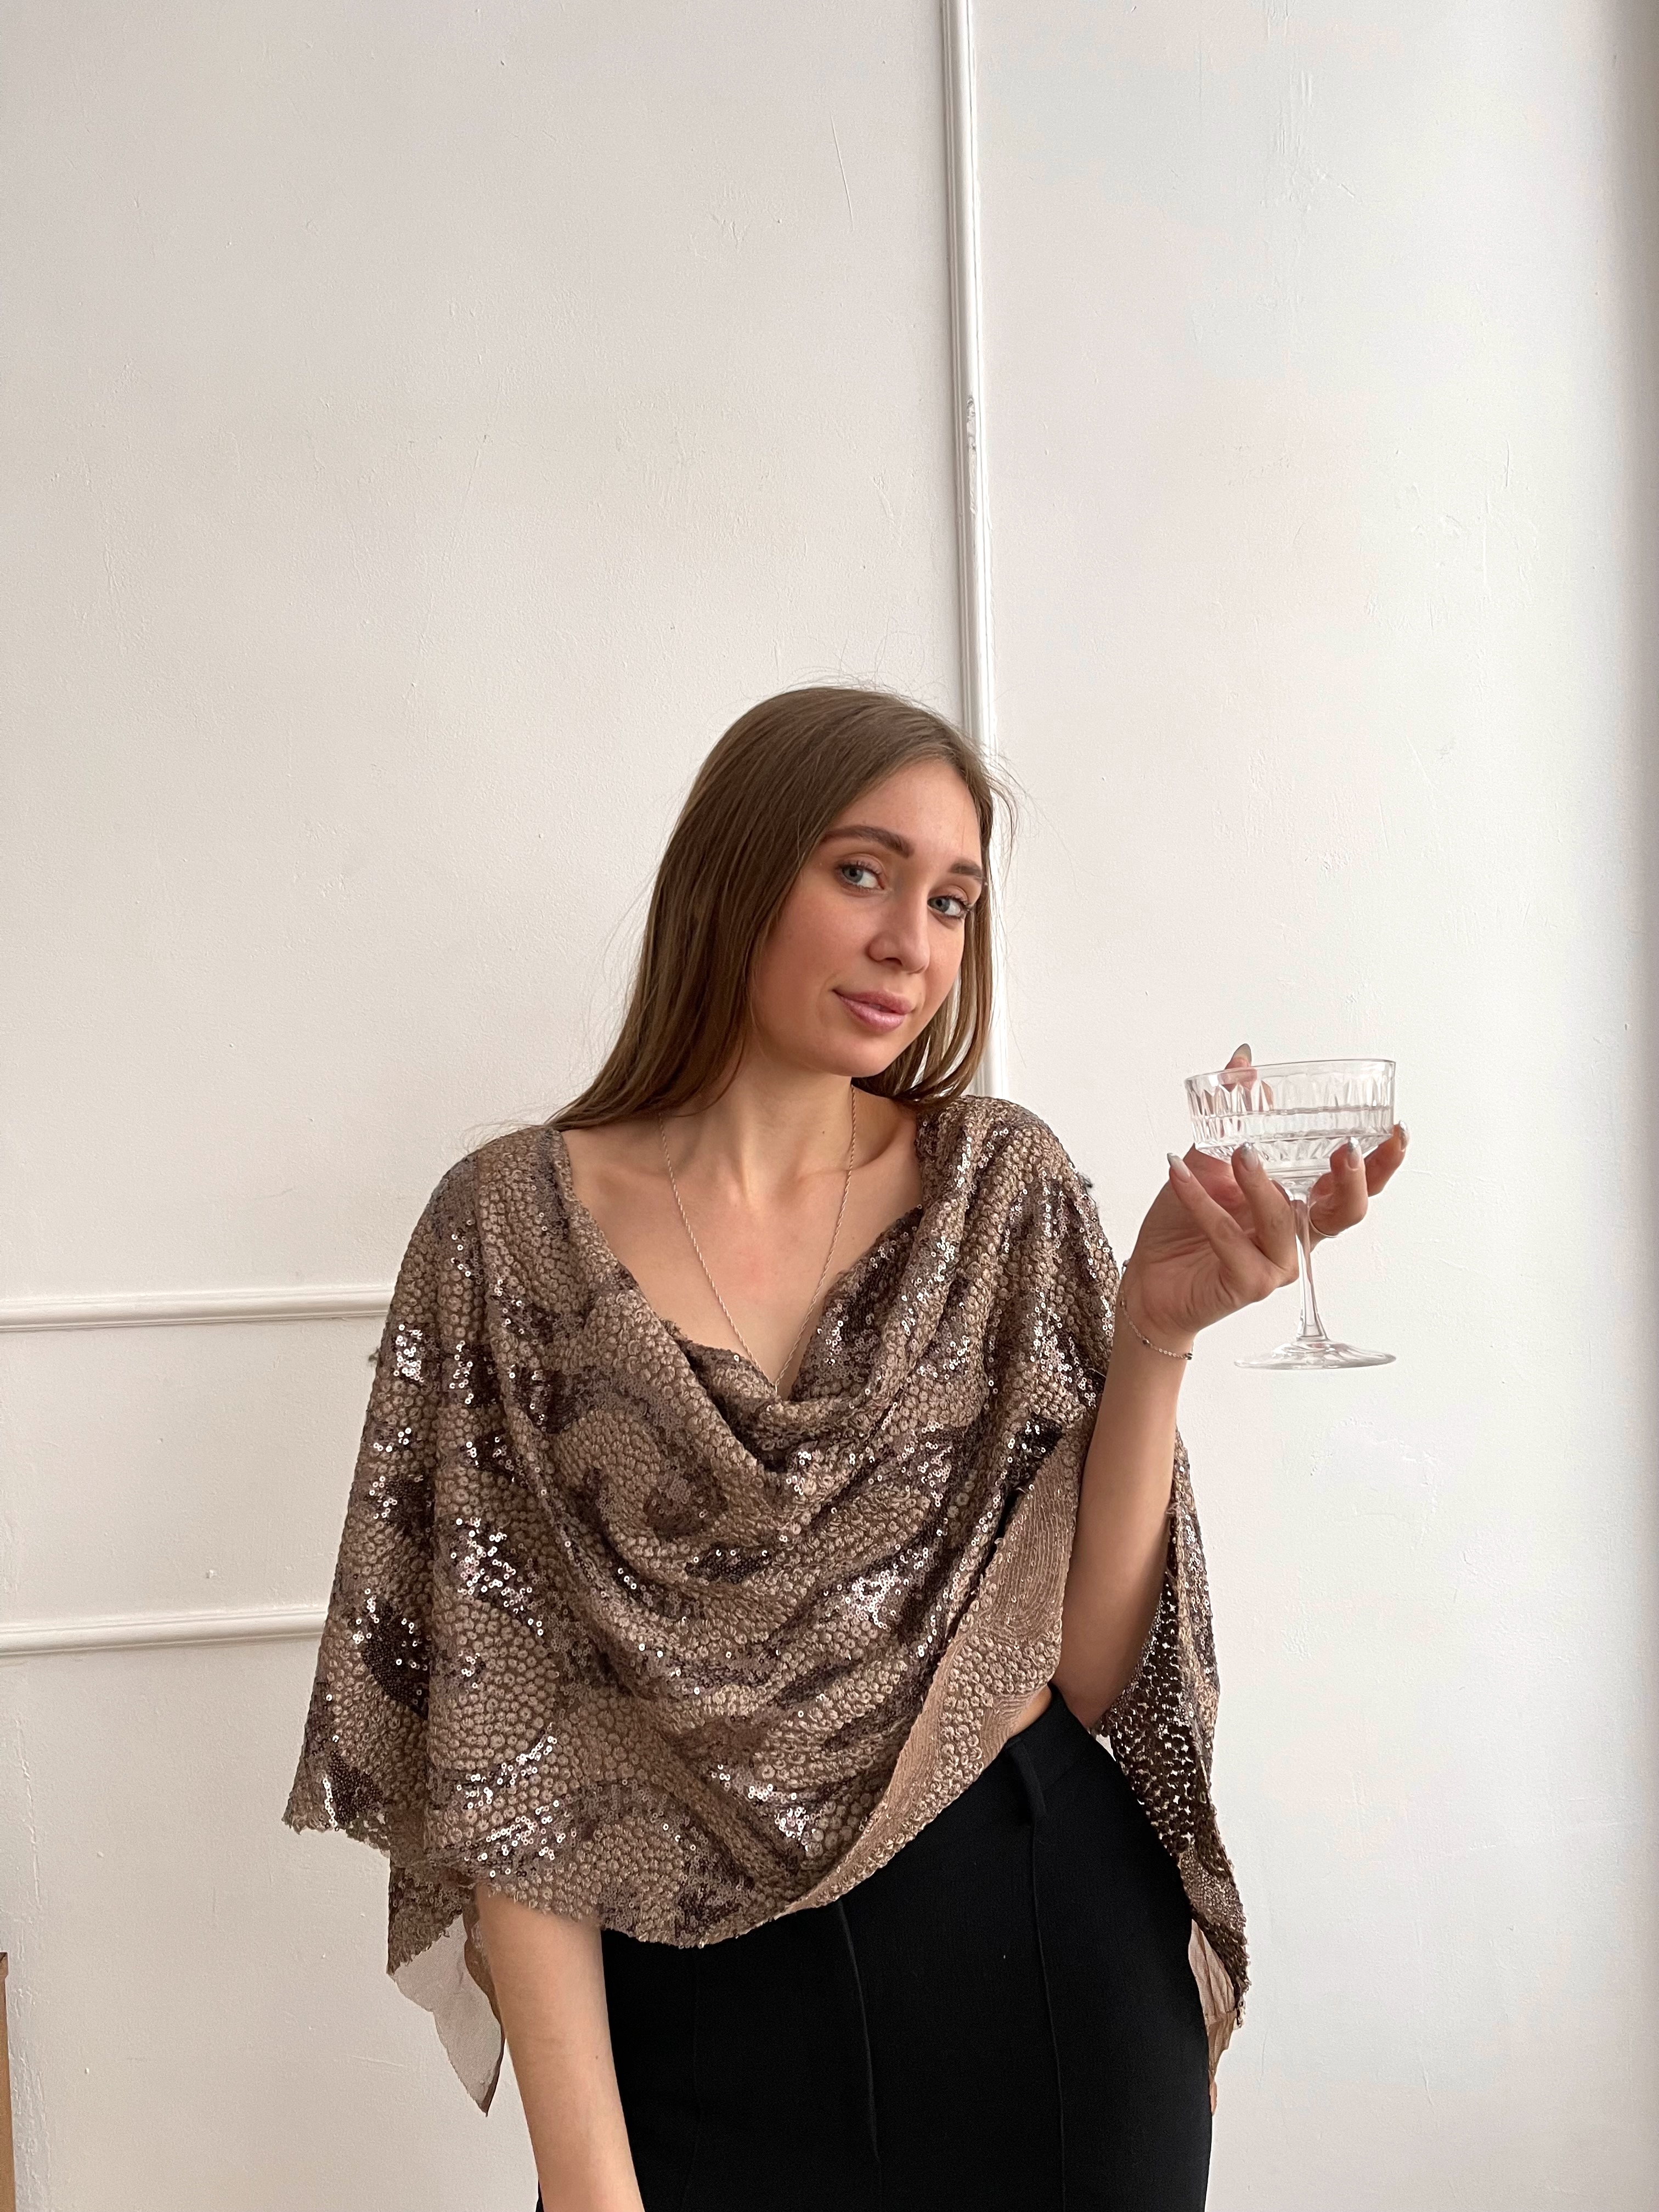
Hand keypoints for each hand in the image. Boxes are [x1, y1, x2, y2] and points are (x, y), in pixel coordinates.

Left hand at [1120, 1043, 1409, 1349]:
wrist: (1147, 1279)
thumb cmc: (1184, 1226)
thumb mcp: (1209, 1161)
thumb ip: (1232, 1119)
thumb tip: (1244, 1063)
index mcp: (1300, 1205)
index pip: (1353, 1186)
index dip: (1382, 1163)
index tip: (1396, 1130)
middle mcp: (1297, 1237)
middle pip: (1346, 1212)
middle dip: (1353, 1179)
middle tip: (1345, 1148)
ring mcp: (1276, 1264)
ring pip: (1284, 1221)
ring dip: (1262, 1183)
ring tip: (1242, 1152)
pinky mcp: (1246, 1283)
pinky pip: (1228, 1237)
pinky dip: (1201, 1201)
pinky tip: (1177, 1170)